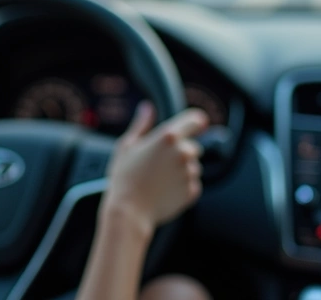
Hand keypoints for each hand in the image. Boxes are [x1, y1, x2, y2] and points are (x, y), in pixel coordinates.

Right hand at [101, 103, 208, 236]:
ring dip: (181, 171)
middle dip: (180, 153)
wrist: (128, 211)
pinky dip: (182, 187)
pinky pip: (192, 184)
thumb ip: (141, 124)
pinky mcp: (192, 191)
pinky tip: (164, 191)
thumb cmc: (124, 178)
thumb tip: (147, 108)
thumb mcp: (127, 146)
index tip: (197, 125)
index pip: (196, 119)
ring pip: (192, 167)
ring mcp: (190, 173)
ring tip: (159, 180)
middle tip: (159, 165)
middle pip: (193, 147)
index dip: (196, 122)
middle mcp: (183, 152)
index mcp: (168, 137)